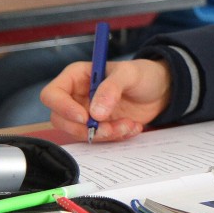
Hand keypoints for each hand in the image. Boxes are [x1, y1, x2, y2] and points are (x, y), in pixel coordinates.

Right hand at [41, 58, 171, 141]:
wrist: (161, 89)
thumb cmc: (143, 74)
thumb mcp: (129, 74)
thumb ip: (111, 89)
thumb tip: (95, 113)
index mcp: (76, 77)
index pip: (52, 94)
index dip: (63, 108)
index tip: (85, 117)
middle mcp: (76, 96)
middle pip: (60, 119)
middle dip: (85, 128)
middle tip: (110, 127)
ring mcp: (87, 113)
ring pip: (80, 133)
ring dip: (104, 135)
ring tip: (128, 125)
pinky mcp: (100, 127)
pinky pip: (98, 139)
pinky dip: (115, 137)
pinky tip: (133, 127)